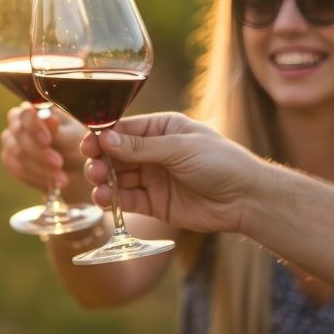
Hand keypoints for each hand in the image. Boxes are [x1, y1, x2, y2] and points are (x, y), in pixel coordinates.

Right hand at [0, 103, 87, 196]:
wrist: (74, 164)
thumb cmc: (75, 143)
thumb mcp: (73, 136)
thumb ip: (59, 130)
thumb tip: (48, 118)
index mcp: (35, 109)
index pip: (26, 114)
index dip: (34, 128)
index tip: (47, 141)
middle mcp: (18, 122)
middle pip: (18, 136)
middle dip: (39, 153)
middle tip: (58, 164)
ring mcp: (11, 140)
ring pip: (16, 154)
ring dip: (39, 168)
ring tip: (61, 179)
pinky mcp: (10, 159)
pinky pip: (17, 169)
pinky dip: (35, 178)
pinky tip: (52, 184)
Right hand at [80, 112, 259, 233]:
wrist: (246, 199)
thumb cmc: (220, 163)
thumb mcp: (179, 148)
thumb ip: (141, 146)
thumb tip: (105, 138)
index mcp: (161, 130)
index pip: (123, 130)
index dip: (103, 137)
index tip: (87, 144)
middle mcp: (153, 153)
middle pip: (116, 155)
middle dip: (101, 161)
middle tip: (95, 168)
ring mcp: (152, 178)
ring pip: (118, 178)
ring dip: (104, 181)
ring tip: (99, 185)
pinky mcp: (154, 203)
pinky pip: (127, 200)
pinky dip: (114, 200)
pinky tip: (104, 200)